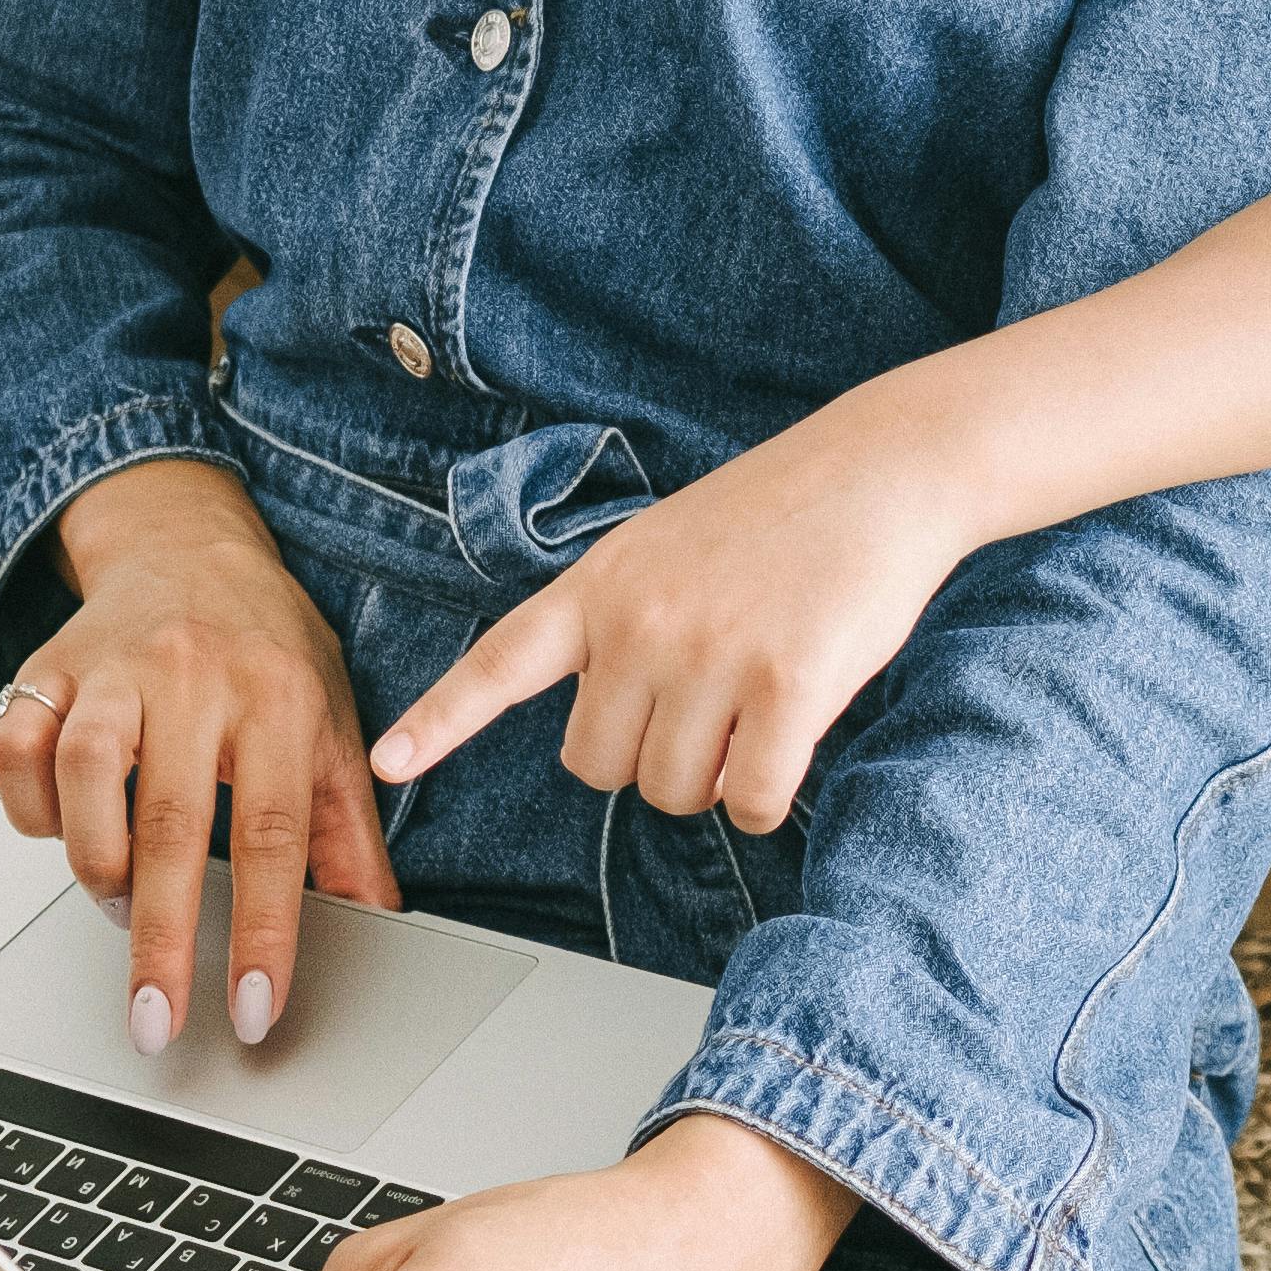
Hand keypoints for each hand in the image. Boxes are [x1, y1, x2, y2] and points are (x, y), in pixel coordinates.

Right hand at [0, 457, 395, 1050]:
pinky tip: (63, 832)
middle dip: (161, 939)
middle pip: (169, 825)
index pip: (273, 833)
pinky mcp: (48, 667)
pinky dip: (31, 808)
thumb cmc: (266, 647)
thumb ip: (349, 829)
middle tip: (156, 1021)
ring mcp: (113, 669)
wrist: (187, 542)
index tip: (254, 1012)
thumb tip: (381, 926)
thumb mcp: (331, 723)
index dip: (264, 930)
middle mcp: (193, 678)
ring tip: (119, 910)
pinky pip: (16, 750)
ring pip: (82, 779)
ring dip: (94, 866)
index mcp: (277, 697)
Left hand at [364, 403, 982, 832]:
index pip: (500, 664)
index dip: (440, 724)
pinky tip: (790, 742)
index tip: (387, 764)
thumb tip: (605, 738)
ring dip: (713, 777)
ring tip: (754, 702)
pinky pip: (750, 801)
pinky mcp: (787, 686)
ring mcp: (711, 656)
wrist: (883, 468)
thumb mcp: (663, 547)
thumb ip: (618, 624)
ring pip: (673, 793)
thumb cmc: (779, 514)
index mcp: (600, 586)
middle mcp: (640, 623)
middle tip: (706, 702)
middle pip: (597, 768)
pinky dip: (766, 798)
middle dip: (649, 758)